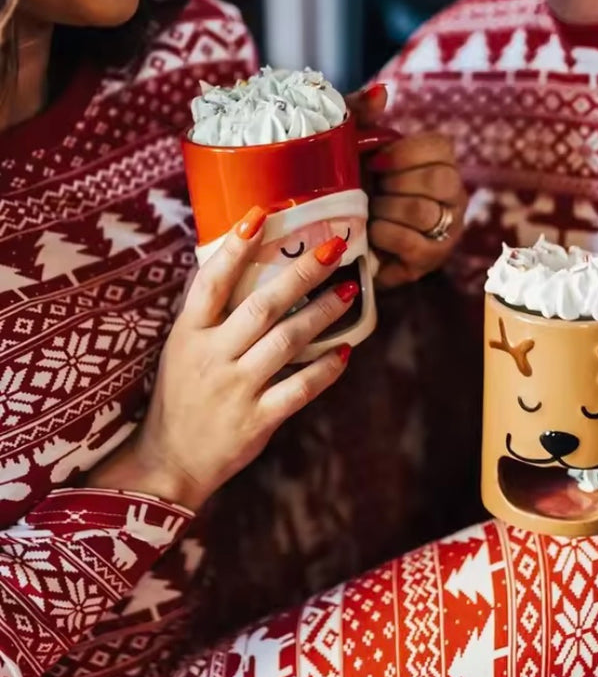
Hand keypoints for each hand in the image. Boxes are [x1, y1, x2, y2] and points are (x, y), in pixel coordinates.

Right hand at [89, 209, 353, 510]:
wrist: (169, 461)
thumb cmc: (180, 398)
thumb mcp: (180, 351)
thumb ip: (209, 317)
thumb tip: (244, 271)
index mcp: (188, 334)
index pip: (211, 282)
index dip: (235, 248)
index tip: (261, 215)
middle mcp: (211, 356)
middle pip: (262, 306)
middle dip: (301, 274)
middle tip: (334, 249)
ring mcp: (235, 388)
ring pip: (287, 342)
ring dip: (321, 314)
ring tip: (348, 292)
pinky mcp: (257, 419)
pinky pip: (299, 389)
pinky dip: (324, 370)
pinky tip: (344, 352)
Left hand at [347, 85, 466, 288]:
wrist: (333, 239)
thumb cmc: (348, 187)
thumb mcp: (347, 146)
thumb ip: (360, 115)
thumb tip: (381, 92)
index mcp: (438, 162)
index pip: (441, 147)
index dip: (405, 153)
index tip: (375, 162)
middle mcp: (452, 196)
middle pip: (439, 180)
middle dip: (396, 185)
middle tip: (372, 191)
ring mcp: (446, 231)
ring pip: (425, 212)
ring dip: (386, 211)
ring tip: (369, 214)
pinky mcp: (430, 261)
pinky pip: (415, 244)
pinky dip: (386, 235)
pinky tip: (371, 233)